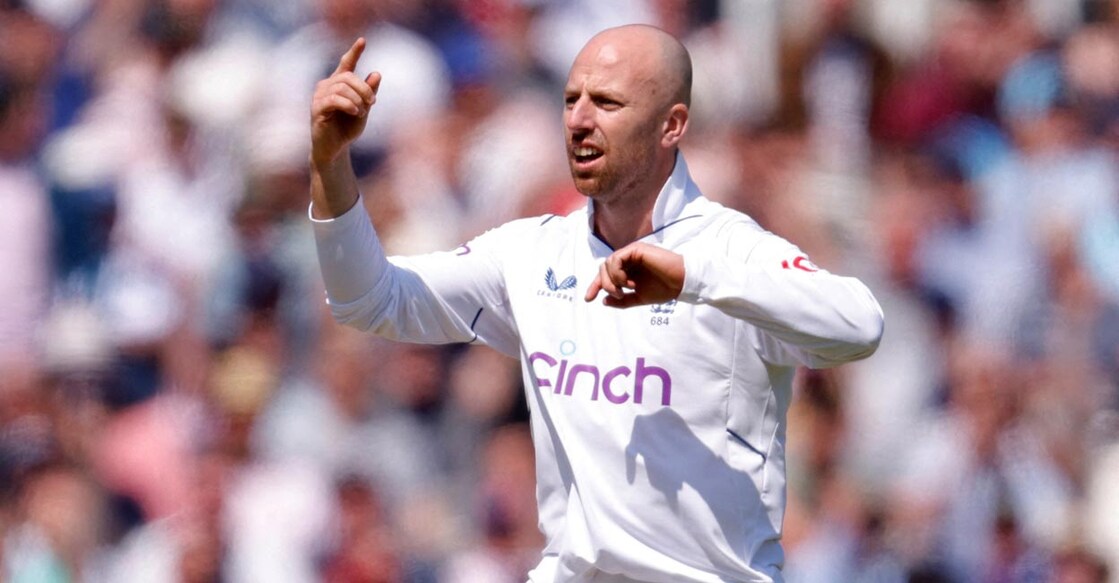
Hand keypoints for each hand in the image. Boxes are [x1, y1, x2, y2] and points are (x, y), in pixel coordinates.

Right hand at [310, 38, 381, 166]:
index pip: (346, 64)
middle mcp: (327, 86)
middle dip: (364, 88)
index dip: (354, 52)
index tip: (363, 40)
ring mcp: (319, 96)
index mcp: (339, 84)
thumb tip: (376, 74)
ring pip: (342, 87)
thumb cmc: (347, 128)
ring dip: (357, 99)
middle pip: (348, 76)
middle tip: (372, 102)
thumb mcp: (364, 109)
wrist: (335, 149)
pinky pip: (334, 99)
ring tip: (361, 111)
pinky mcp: (316, 108)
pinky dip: (348, 104)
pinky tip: (355, 112)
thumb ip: (369, 93)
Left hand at [584, 242, 683, 307]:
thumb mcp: (639, 299)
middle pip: (603, 268)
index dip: (595, 286)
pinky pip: (616, 259)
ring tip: (624, 290)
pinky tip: (628, 283)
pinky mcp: (636, 249)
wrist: (681, 282)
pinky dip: (617, 273)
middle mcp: (628, 259)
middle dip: (603, 284)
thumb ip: (622, 300)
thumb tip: (603, 301)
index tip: (588, 299)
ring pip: (607, 264)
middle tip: (617, 295)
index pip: (605, 275)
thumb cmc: (664, 289)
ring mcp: (632, 253)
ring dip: (611, 280)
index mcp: (628, 269)